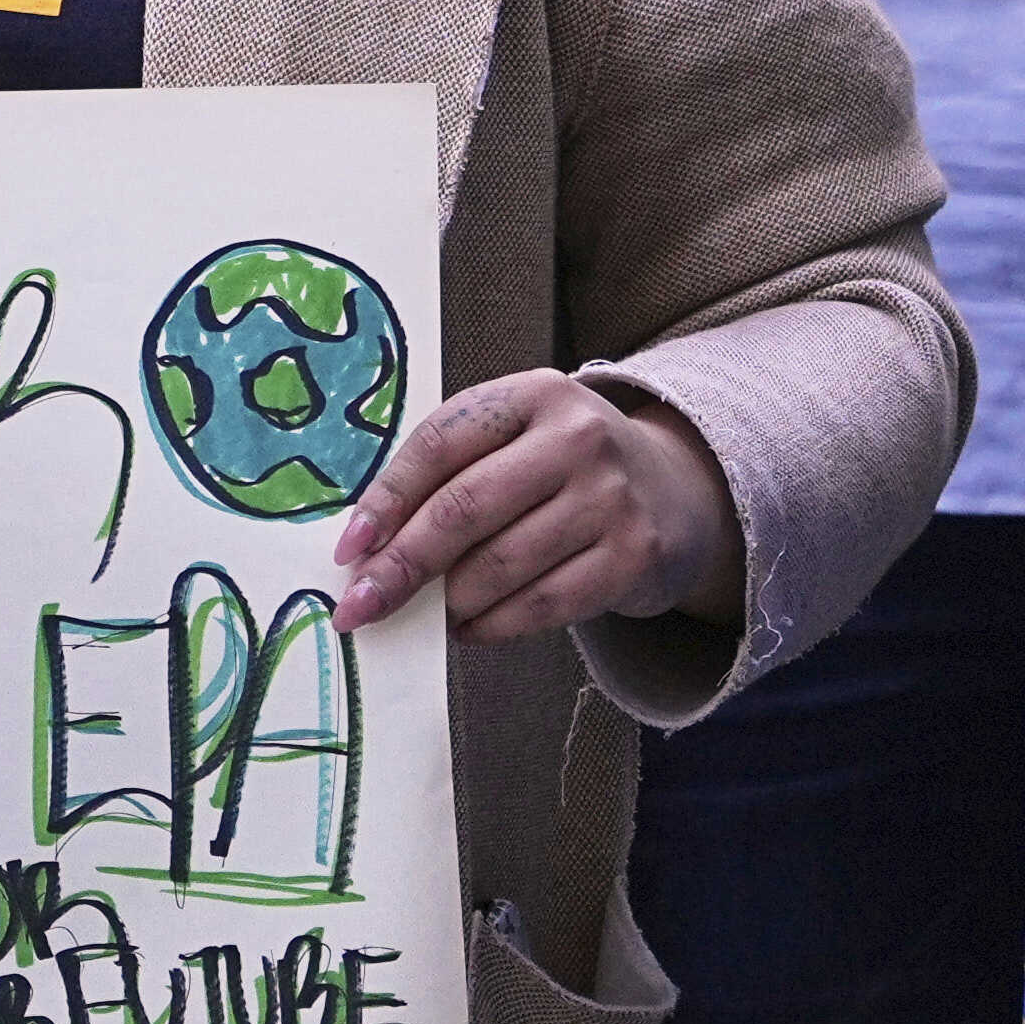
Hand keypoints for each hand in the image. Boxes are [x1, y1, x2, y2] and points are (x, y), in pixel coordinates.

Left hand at [326, 368, 732, 645]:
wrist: (675, 491)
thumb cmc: (564, 467)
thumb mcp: (518, 438)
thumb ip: (453, 473)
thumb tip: (368, 548)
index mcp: (534, 394)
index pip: (440, 443)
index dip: (386, 499)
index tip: (348, 549)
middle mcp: (578, 437)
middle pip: (465, 508)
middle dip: (402, 564)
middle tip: (361, 606)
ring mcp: (611, 498)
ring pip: (500, 564)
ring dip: (450, 601)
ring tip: (430, 613)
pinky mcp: (633, 556)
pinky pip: (543, 604)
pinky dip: (494, 625)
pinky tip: (471, 629)